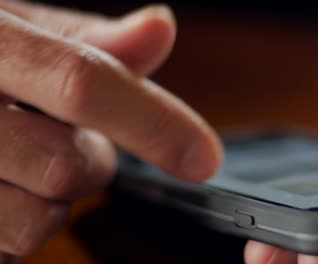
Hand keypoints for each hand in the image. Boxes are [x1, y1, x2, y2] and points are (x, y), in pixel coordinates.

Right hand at [0, 1, 221, 261]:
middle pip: (69, 167)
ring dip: (49, 199)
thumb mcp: (14, 28)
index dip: (154, 123)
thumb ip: (87, 39)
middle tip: (62, 137)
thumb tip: (159, 27)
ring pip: (36, 222)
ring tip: (20, 163)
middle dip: (88, 162)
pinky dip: (15, 224)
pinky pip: (3, 247)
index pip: (82, 83)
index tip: (203, 157)